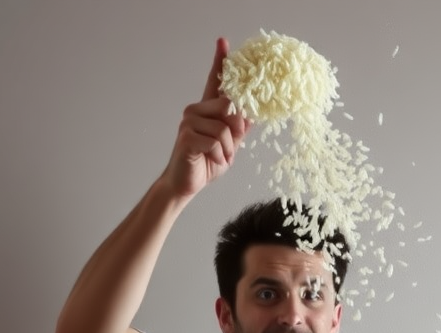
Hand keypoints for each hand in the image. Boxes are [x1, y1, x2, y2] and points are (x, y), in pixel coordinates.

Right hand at [160, 38, 248, 200]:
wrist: (186, 183)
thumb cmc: (206, 163)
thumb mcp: (230, 145)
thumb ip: (239, 128)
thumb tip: (253, 113)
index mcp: (206, 110)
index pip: (214, 82)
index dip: (220, 62)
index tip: (223, 42)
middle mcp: (195, 110)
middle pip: (228, 107)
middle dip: (235, 131)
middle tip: (230, 148)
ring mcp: (188, 122)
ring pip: (224, 128)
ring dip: (228, 149)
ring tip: (221, 158)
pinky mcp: (186, 136)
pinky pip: (215, 142)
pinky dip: (220, 155)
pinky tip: (214, 161)